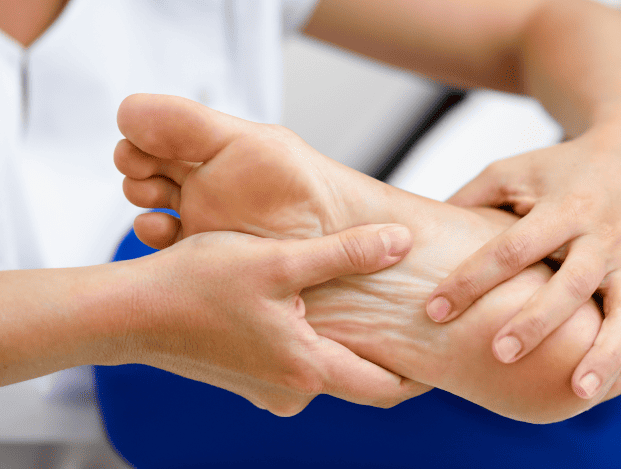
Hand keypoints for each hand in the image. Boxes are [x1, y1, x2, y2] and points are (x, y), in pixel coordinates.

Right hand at [127, 223, 430, 415]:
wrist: (128, 313)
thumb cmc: (197, 285)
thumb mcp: (280, 261)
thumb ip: (346, 253)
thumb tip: (401, 243)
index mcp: (308, 370)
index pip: (387, 387)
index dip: (420, 372)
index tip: (444, 349)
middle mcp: (291, 393)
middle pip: (360, 380)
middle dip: (388, 355)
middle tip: (410, 322)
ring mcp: (266, 392)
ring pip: (327, 370)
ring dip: (346, 343)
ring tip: (365, 305)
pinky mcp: (248, 380)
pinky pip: (297, 366)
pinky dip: (313, 343)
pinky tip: (309, 307)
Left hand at [428, 116, 620, 401]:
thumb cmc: (564, 168)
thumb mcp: (516, 170)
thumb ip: (471, 200)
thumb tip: (415, 233)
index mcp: (563, 207)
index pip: (513, 247)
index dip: (472, 278)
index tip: (434, 310)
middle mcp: (602, 236)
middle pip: (571, 284)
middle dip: (538, 321)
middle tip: (500, 354)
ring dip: (602, 354)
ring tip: (576, 393)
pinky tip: (603, 392)